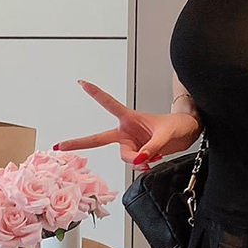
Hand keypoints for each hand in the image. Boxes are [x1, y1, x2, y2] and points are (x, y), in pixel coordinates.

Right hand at [54, 80, 202, 171]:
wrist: (188, 133)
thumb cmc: (178, 125)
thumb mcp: (166, 135)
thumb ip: (152, 148)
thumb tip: (139, 161)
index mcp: (130, 118)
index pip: (109, 103)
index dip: (95, 93)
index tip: (82, 82)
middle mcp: (127, 132)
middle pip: (99, 139)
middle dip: (79, 143)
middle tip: (59, 146)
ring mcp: (132, 143)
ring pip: (126, 158)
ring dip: (138, 160)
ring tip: (153, 154)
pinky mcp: (139, 154)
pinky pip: (135, 164)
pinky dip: (144, 165)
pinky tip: (154, 159)